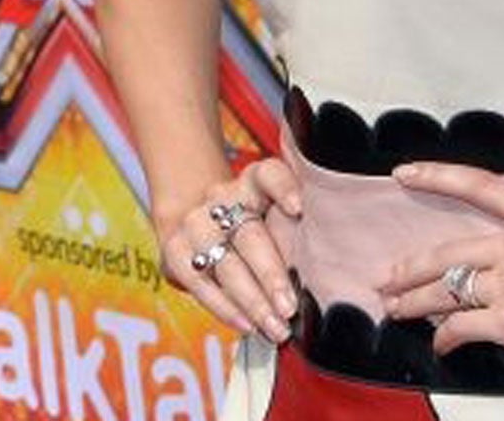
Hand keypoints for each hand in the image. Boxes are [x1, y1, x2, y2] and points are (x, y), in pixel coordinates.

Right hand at [154, 158, 302, 342]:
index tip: (298, 209)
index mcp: (254, 182)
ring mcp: (196, 222)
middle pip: (249, 234)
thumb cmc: (261, 233)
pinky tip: (247, 325)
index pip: (268, 175)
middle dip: (270, 275)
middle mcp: (222, 197)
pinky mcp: (176, 248)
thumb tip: (327, 278)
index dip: (282, 188)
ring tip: (275, 328)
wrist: (206, 230)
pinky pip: (199, 283)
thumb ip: (302, 239)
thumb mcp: (283, 225)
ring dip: (252, 301)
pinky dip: (225, 308)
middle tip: (289, 307)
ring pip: (225, 263)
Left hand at [379, 161, 503, 386]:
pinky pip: (464, 326)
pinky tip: (440, 343)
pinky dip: (446, 335)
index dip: (435, 176)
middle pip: (447, 251)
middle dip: (410, 267)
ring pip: (446, 289)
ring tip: (395, 308)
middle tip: (388, 276)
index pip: (476, 185)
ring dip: (414, 301)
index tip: (405, 173)